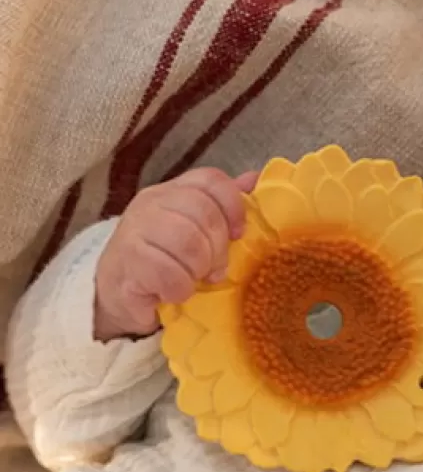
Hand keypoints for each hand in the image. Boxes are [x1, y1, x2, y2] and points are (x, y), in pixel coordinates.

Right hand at [93, 168, 258, 340]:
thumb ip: (223, 205)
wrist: (118, 291)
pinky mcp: (125, 262)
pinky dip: (180, 289)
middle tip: (214, 270)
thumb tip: (256, 178)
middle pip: (205, 213)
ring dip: (198, 269)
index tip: (238, 235)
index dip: (234, 207)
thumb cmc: (166, 258)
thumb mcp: (196, 229)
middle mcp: (151, 202)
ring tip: (193, 279)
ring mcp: (133, 229)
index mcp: (173, 190)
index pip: (211, 180)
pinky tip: (173, 292)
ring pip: (188, 242)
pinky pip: (168, 273)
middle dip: (218, 248)